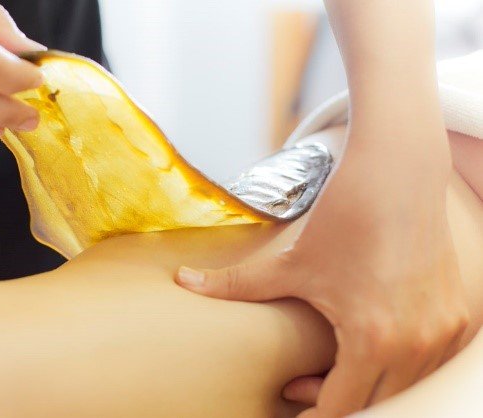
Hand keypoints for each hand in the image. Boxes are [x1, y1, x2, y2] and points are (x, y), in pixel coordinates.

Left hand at [176, 129, 469, 416]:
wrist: (397, 172)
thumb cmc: (345, 216)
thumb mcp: (289, 263)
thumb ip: (233, 284)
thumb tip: (183, 281)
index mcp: (374, 339)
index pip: (343, 408)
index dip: (311, 416)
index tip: (287, 404)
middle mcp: (418, 344)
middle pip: (375, 405)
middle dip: (333, 402)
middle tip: (295, 385)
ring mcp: (445, 331)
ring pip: (403, 387)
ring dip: (365, 384)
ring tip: (325, 362)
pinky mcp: (459, 316)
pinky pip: (427, 363)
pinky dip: (396, 365)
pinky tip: (365, 343)